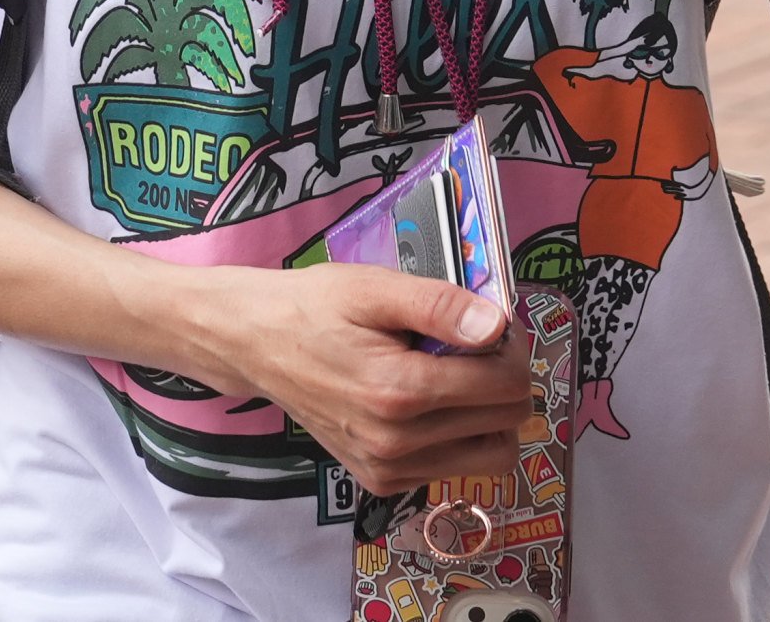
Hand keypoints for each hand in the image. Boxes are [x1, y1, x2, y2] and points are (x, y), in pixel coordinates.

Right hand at [178, 263, 537, 498]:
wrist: (256, 345)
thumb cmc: (315, 308)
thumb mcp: (375, 288)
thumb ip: (440, 306)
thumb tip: (497, 325)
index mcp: (399, 391)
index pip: (505, 385)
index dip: (513, 349)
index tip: (491, 325)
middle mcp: (397, 443)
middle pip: (506, 421)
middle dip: (505, 378)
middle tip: (476, 345)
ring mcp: (389, 469)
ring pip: (490, 455)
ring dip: (490, 414)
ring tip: (458, 375)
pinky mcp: (381, 481)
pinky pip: (454, 468)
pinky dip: (459, 436)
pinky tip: (429, 401)